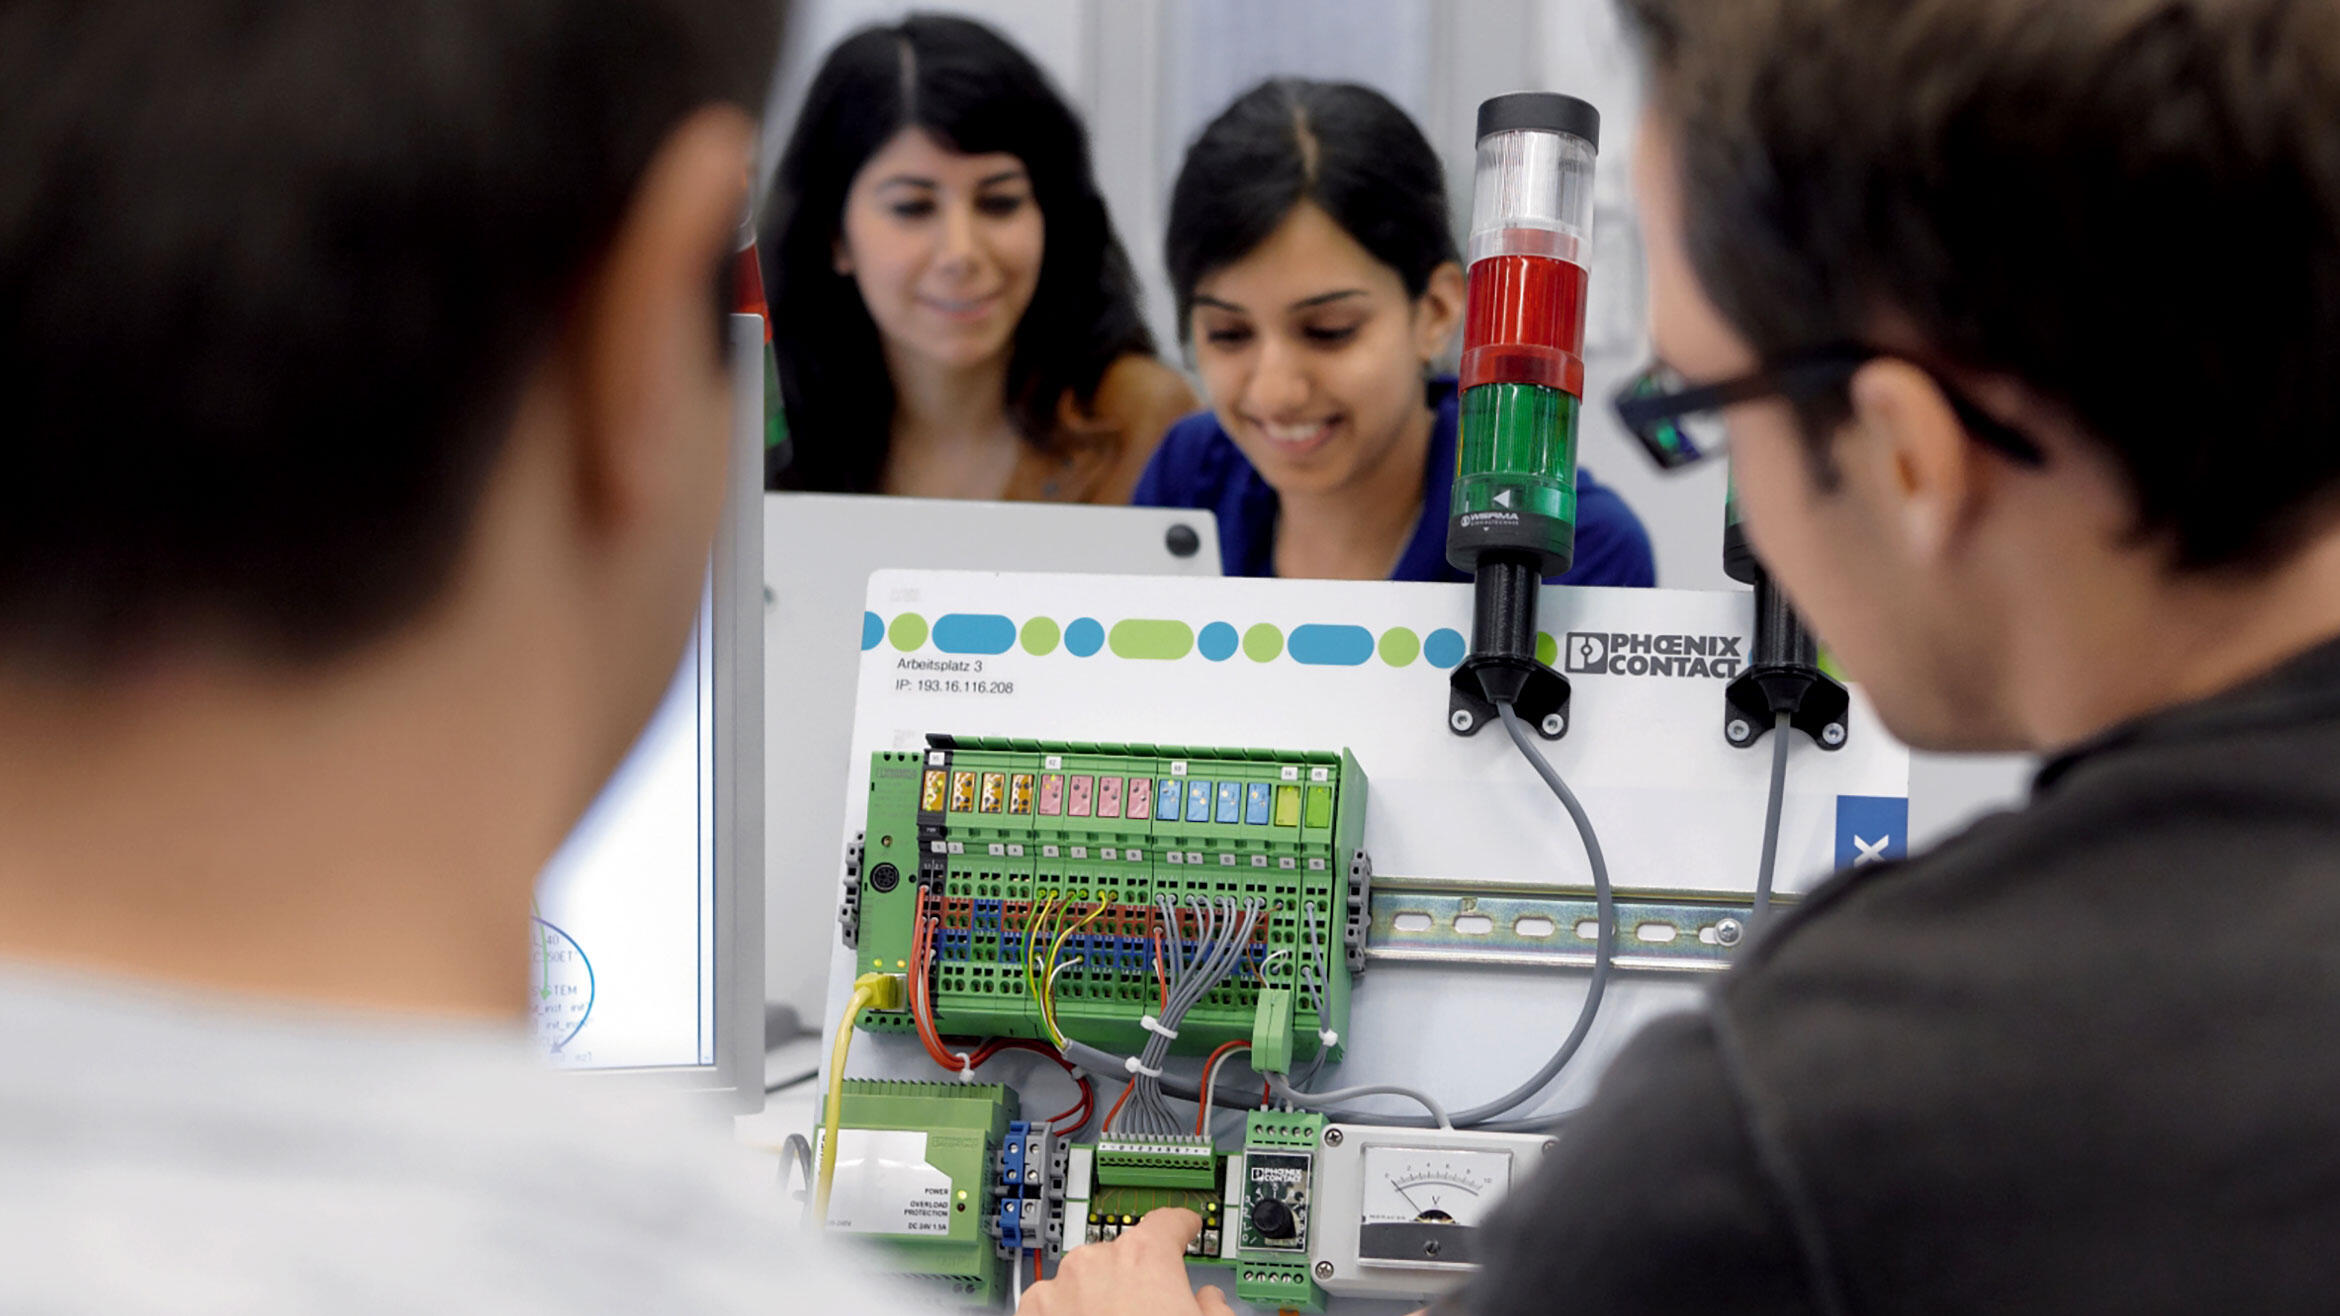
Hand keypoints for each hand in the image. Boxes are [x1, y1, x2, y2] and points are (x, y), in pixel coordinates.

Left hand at [1016, 1208, 1234, 1315]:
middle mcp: (1095, 1264)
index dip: (1181, 1227)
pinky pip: (1053, 1305)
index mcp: (1145, 1259)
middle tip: (1151, 1314)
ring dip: (1099, 1299)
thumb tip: (1206, 1301)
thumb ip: (1212, 1307)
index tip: (1183, 1229)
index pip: (1167, 1223)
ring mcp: (1057, 1291)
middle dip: (1137, 1280)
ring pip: (1084, 1280)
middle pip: (1123, 1255)